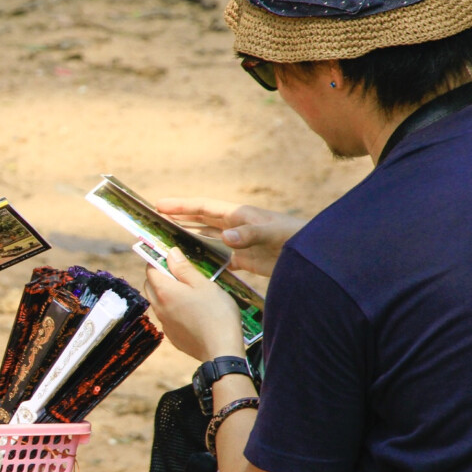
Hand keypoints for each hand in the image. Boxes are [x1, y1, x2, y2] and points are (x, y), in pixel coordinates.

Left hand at [145, 248, 244, 361]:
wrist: (221, 351)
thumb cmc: (216, 314)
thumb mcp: (204, 284)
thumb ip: (184, 268)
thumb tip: (170, 253)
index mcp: (164, 292)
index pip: (150, 269)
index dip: (159, 259)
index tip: (172, 256)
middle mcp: (159, 308)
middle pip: (150, 285)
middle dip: (161, 275)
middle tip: (181, 272)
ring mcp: (164, 324)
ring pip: (158, 301)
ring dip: (167, 293)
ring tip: (189, 291)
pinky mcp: (173, 336)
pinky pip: (167, 317)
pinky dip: (174, 309)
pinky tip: (192, 310)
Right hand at [156, 197, 305, 277]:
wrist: (316, 258)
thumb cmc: (298, 239)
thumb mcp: (273, 234)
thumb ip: (250, 235)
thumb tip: (225, 237)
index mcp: (238, 215)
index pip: (203, 207)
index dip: (181, 206)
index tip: (159, 205)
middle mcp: (236, 227)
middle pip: (201, 219)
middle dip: (179, 218)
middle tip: (155, 219)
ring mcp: (240, 243)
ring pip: (208, 237)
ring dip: (189, 237)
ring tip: (168, 238)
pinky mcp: (246, 259)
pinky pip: (219, 258)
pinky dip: (206, 260)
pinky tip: (194, 265)